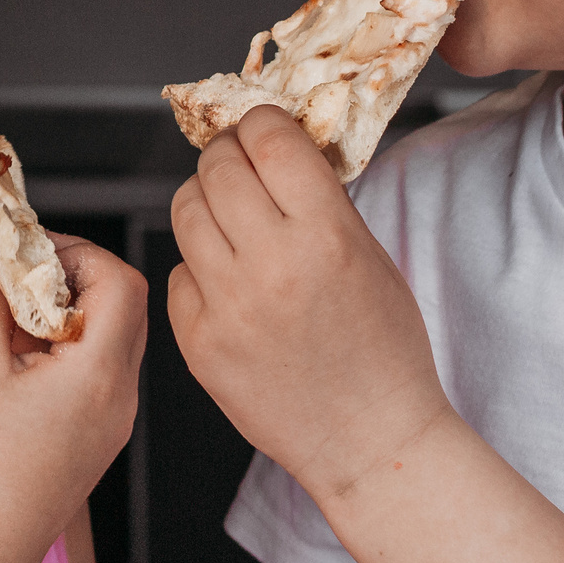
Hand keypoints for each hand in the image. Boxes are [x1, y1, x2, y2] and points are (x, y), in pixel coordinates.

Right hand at [0, 237, 146, 562]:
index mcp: (100, 373)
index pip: (122, 280)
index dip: (78, 252)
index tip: (29, 256)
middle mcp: (122, 396)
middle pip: (126, 306)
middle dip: (75, 277)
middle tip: (21, 280)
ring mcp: (115, 422)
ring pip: (114, 339)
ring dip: (70, 314)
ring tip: (15, 324)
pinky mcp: (99, 440)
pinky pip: (100, 373)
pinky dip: (68, 349)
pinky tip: (22, 364)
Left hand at [167, 105, 452, 498]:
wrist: (370, 439)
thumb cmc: (384, 351)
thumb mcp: (372, 256)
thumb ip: (321, 199)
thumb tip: (276, 147)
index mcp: (325, 236)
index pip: (269, 139)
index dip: (261, 123)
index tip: (262, 128)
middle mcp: (270, 265)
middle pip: (217, 167)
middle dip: (228, 155)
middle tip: (241, 166)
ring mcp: (227, 306)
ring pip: (184, 209)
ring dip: (205, 201)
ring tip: (230, 216)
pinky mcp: (198, 342)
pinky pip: (179, 272)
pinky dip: (200, 266)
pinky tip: (230, 281)